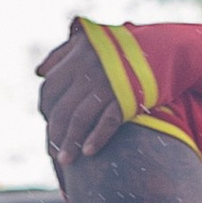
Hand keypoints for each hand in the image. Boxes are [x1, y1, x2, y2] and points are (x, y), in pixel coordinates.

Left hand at [38, 23, 127, 168]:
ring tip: (64, 162)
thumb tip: (39, 73)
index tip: (48, 124)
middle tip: (52, 153)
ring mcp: (107, 86)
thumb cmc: (123, 46)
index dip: (45, 109)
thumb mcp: (88, 40)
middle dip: (54, 134)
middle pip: (61, 108)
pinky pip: (108, 121)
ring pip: (80, 119)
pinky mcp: (127, 98)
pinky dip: (97, 137)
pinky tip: (88, 153)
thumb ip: (61, 54)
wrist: (163, 47)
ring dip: (70, 142)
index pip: (49, 89)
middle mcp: (87, 72)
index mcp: (76, 58)